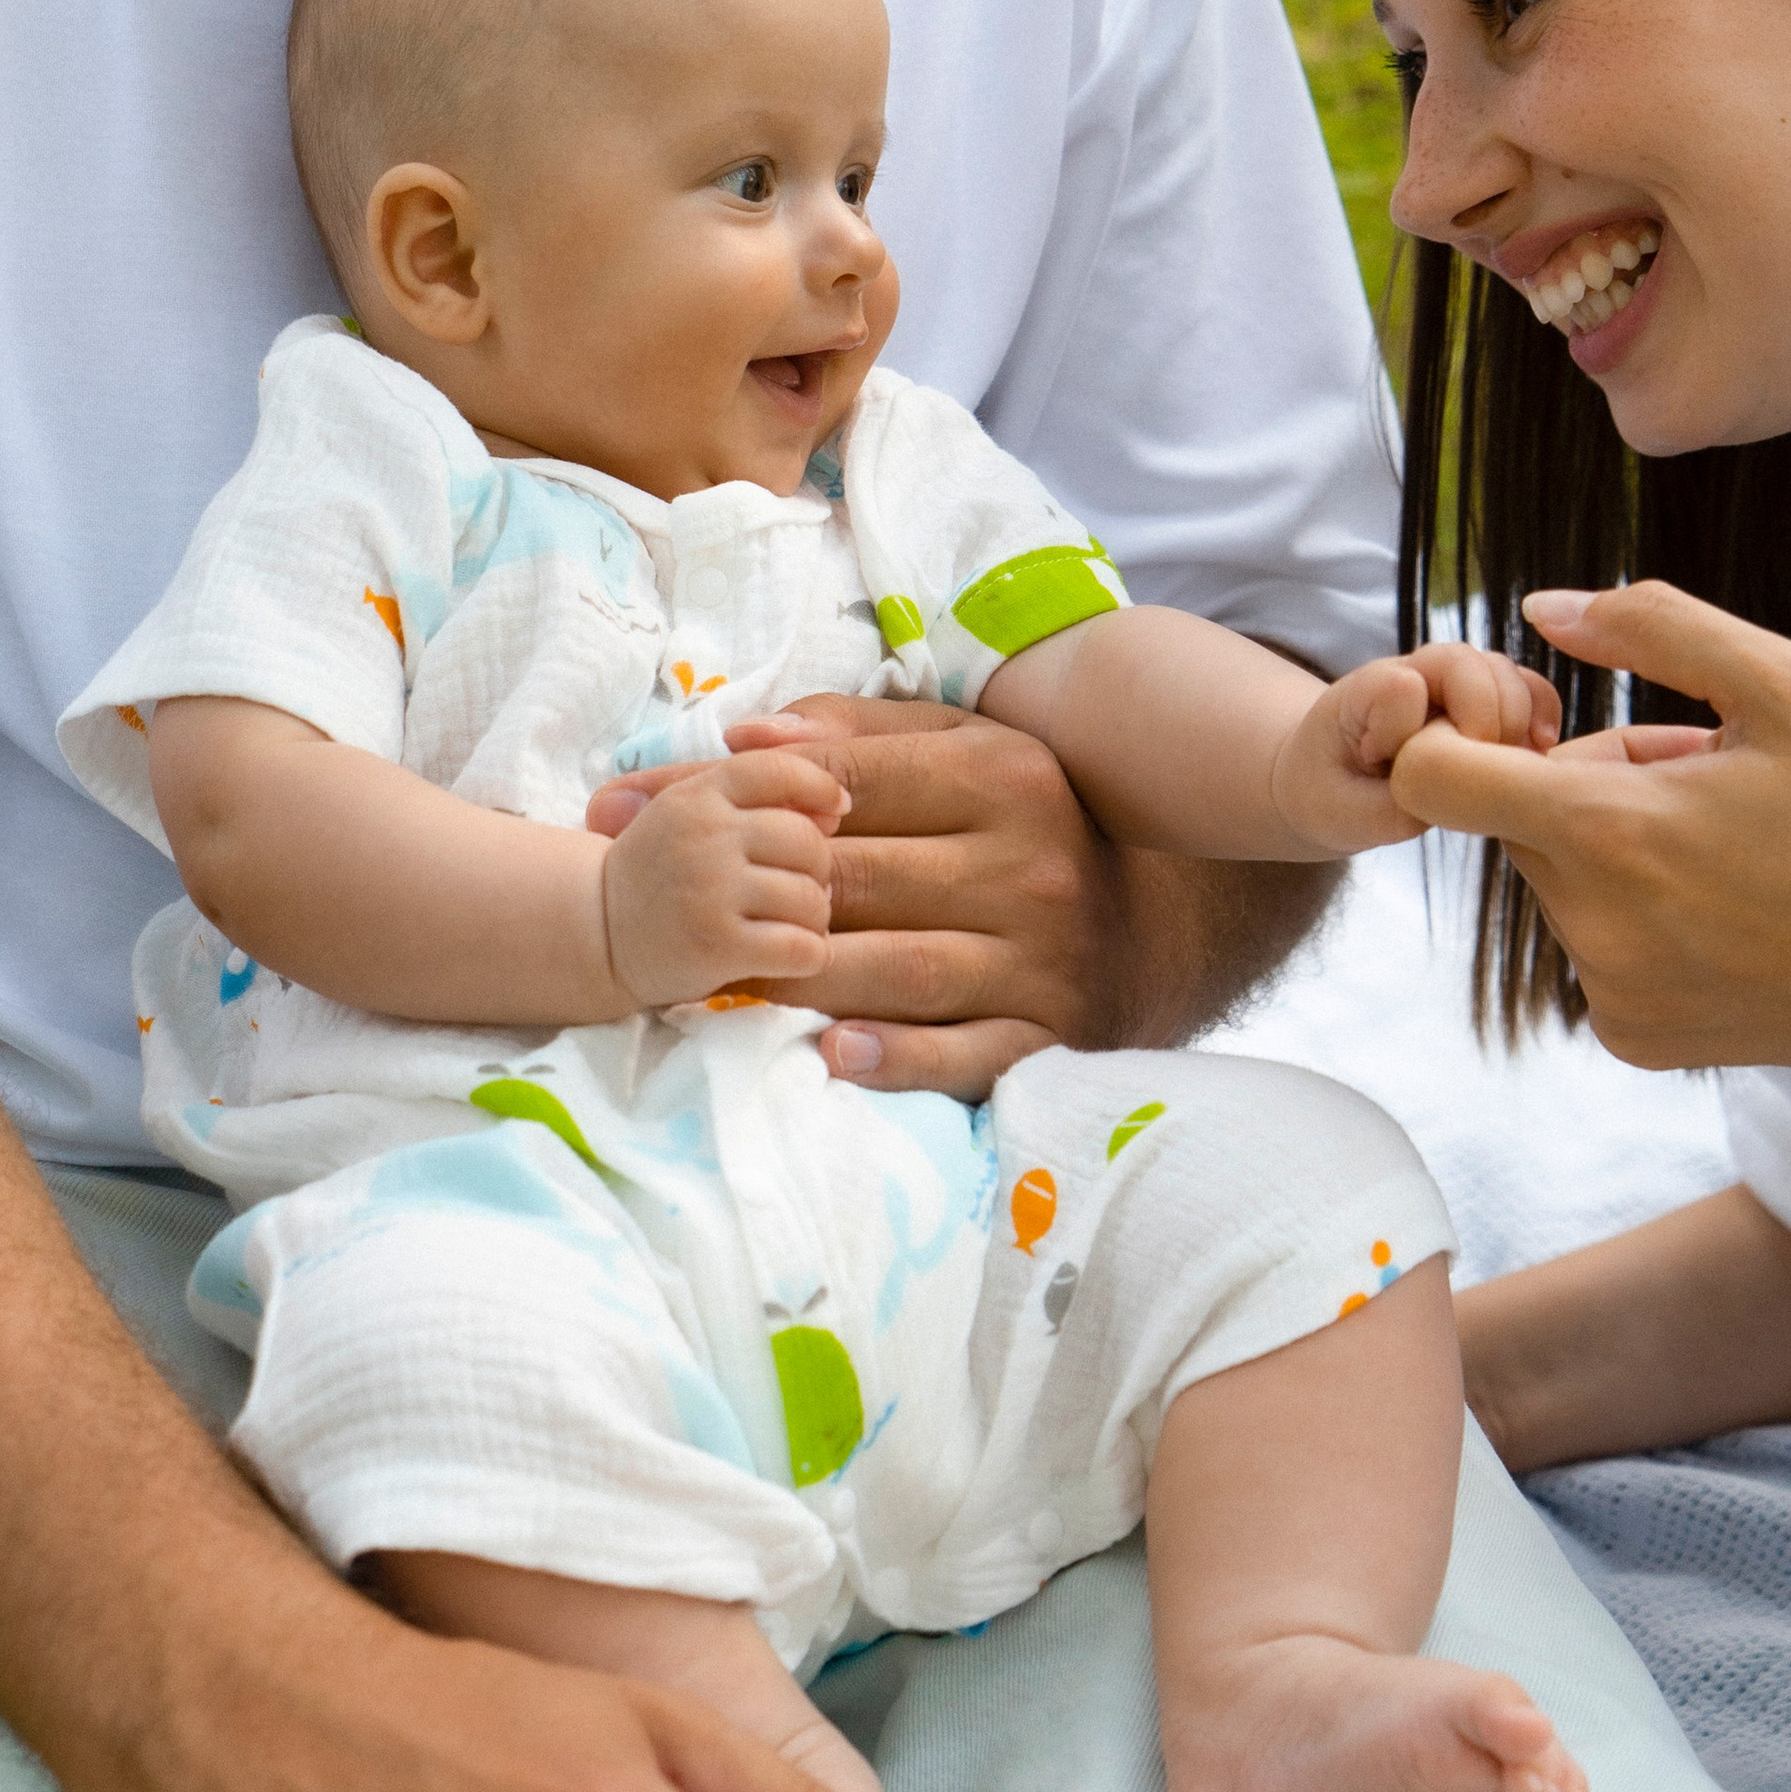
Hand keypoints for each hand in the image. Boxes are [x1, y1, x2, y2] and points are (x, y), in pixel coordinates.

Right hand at [593, 748, 849, 1010]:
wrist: (597, 933)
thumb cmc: (660, 871)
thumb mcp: (691, 811)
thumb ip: (756, 795)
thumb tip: (839, 803)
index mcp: (699, 795)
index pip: (780, 771)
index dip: (820, 788)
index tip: (836, 811)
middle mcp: (705, 836)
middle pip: (808, 842)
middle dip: (815, 870)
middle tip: (793, 890)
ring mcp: (710, 891)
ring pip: (811, 898)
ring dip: (813, 918)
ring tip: (786, 925)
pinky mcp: (718, 946)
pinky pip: (803, 948)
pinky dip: (810, 956)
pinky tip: (790, 956)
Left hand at [595, 700, 1121, 1098]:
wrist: (1159, 929)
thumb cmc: (1027, 826)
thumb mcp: (968, 751)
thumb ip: (861, 734)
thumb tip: (746, 732)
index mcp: (1005, 777)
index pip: (848, 784)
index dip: (730, 790)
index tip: (631, 804)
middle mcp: (1028, 865)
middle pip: (860, 878)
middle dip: (741, 885)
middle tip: (646, 895)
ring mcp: (1041, 958)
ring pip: (902, 966)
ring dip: (803, 976)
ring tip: (719, 978)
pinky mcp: (1048, 1037)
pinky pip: (965, 1055)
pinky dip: (897, 1059)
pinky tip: (832, 1056)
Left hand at [1272, 641, 1559, 852]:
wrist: (1330, 781)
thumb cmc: (1329, 794)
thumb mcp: (1338, 815)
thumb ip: (1387, 806)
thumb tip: (1451, 797)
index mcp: (1364, 694)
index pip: (1402, 686)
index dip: (1413, 729)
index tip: (1395, 769)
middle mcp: (1415, 674)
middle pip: (1470, 665)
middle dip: (1486, 720)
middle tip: (1476, 774)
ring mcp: (1454, 683)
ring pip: (1505, 673)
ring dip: (1519, 719)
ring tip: (1515, 768)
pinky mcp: (1486, 699)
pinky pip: (1529, 688)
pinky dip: (1543, 714)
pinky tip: (1541, 751)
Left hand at [1385, 580, 1790, 1077]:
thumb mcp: (1788, 685)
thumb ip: (1652, 627)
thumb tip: (1541, 609)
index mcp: (1610, 831)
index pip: (1433, 777)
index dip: (1456, 732)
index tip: (1530, 721)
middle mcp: (1590, 925)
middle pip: (1515, 817)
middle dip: (1586, 779)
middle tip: (1703, 775)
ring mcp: (1610, 993)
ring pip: (1561, 879)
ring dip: (1617, 846)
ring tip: (1734, 842)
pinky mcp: (1635, 1040)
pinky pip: (1597, 947)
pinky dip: (1641, 918)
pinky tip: (1735, 911)